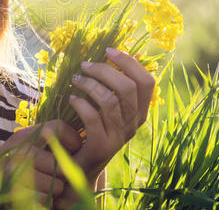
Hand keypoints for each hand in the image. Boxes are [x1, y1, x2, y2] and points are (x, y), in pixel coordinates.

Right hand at [0, 119, 81, 207]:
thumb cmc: (8, 171)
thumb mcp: (24, 149)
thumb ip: (45, 143)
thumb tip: (81, 140)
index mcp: (25, 135)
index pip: (60, 126)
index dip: (73, 140)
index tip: (74, 150)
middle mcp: (20, 148)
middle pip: (61, 163)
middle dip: (62, 177)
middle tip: (52, 180)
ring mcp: (14, 168)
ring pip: (56, 185)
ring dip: (53, 193)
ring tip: (39, 190)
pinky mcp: (13, 189)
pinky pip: (44, 199)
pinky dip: (42, 203)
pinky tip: (31, 199)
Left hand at [54, 48, 155, 208]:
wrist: (81, 168)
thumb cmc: (92, 129)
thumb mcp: (108, 108)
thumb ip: (114, 86)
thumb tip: (116, 53)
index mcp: (140, 112)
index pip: (147, 82)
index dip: (130, 62)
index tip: (109, 50)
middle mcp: (134, 124)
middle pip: (128, 88)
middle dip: (104, 70)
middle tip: (84, 65)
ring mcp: (119, 137)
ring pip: (110, 101)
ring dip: (89, 84)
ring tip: (75, 79)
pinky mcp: (101, 146)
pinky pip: (92, 118)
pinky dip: (80, 104)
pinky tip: (71, 98)